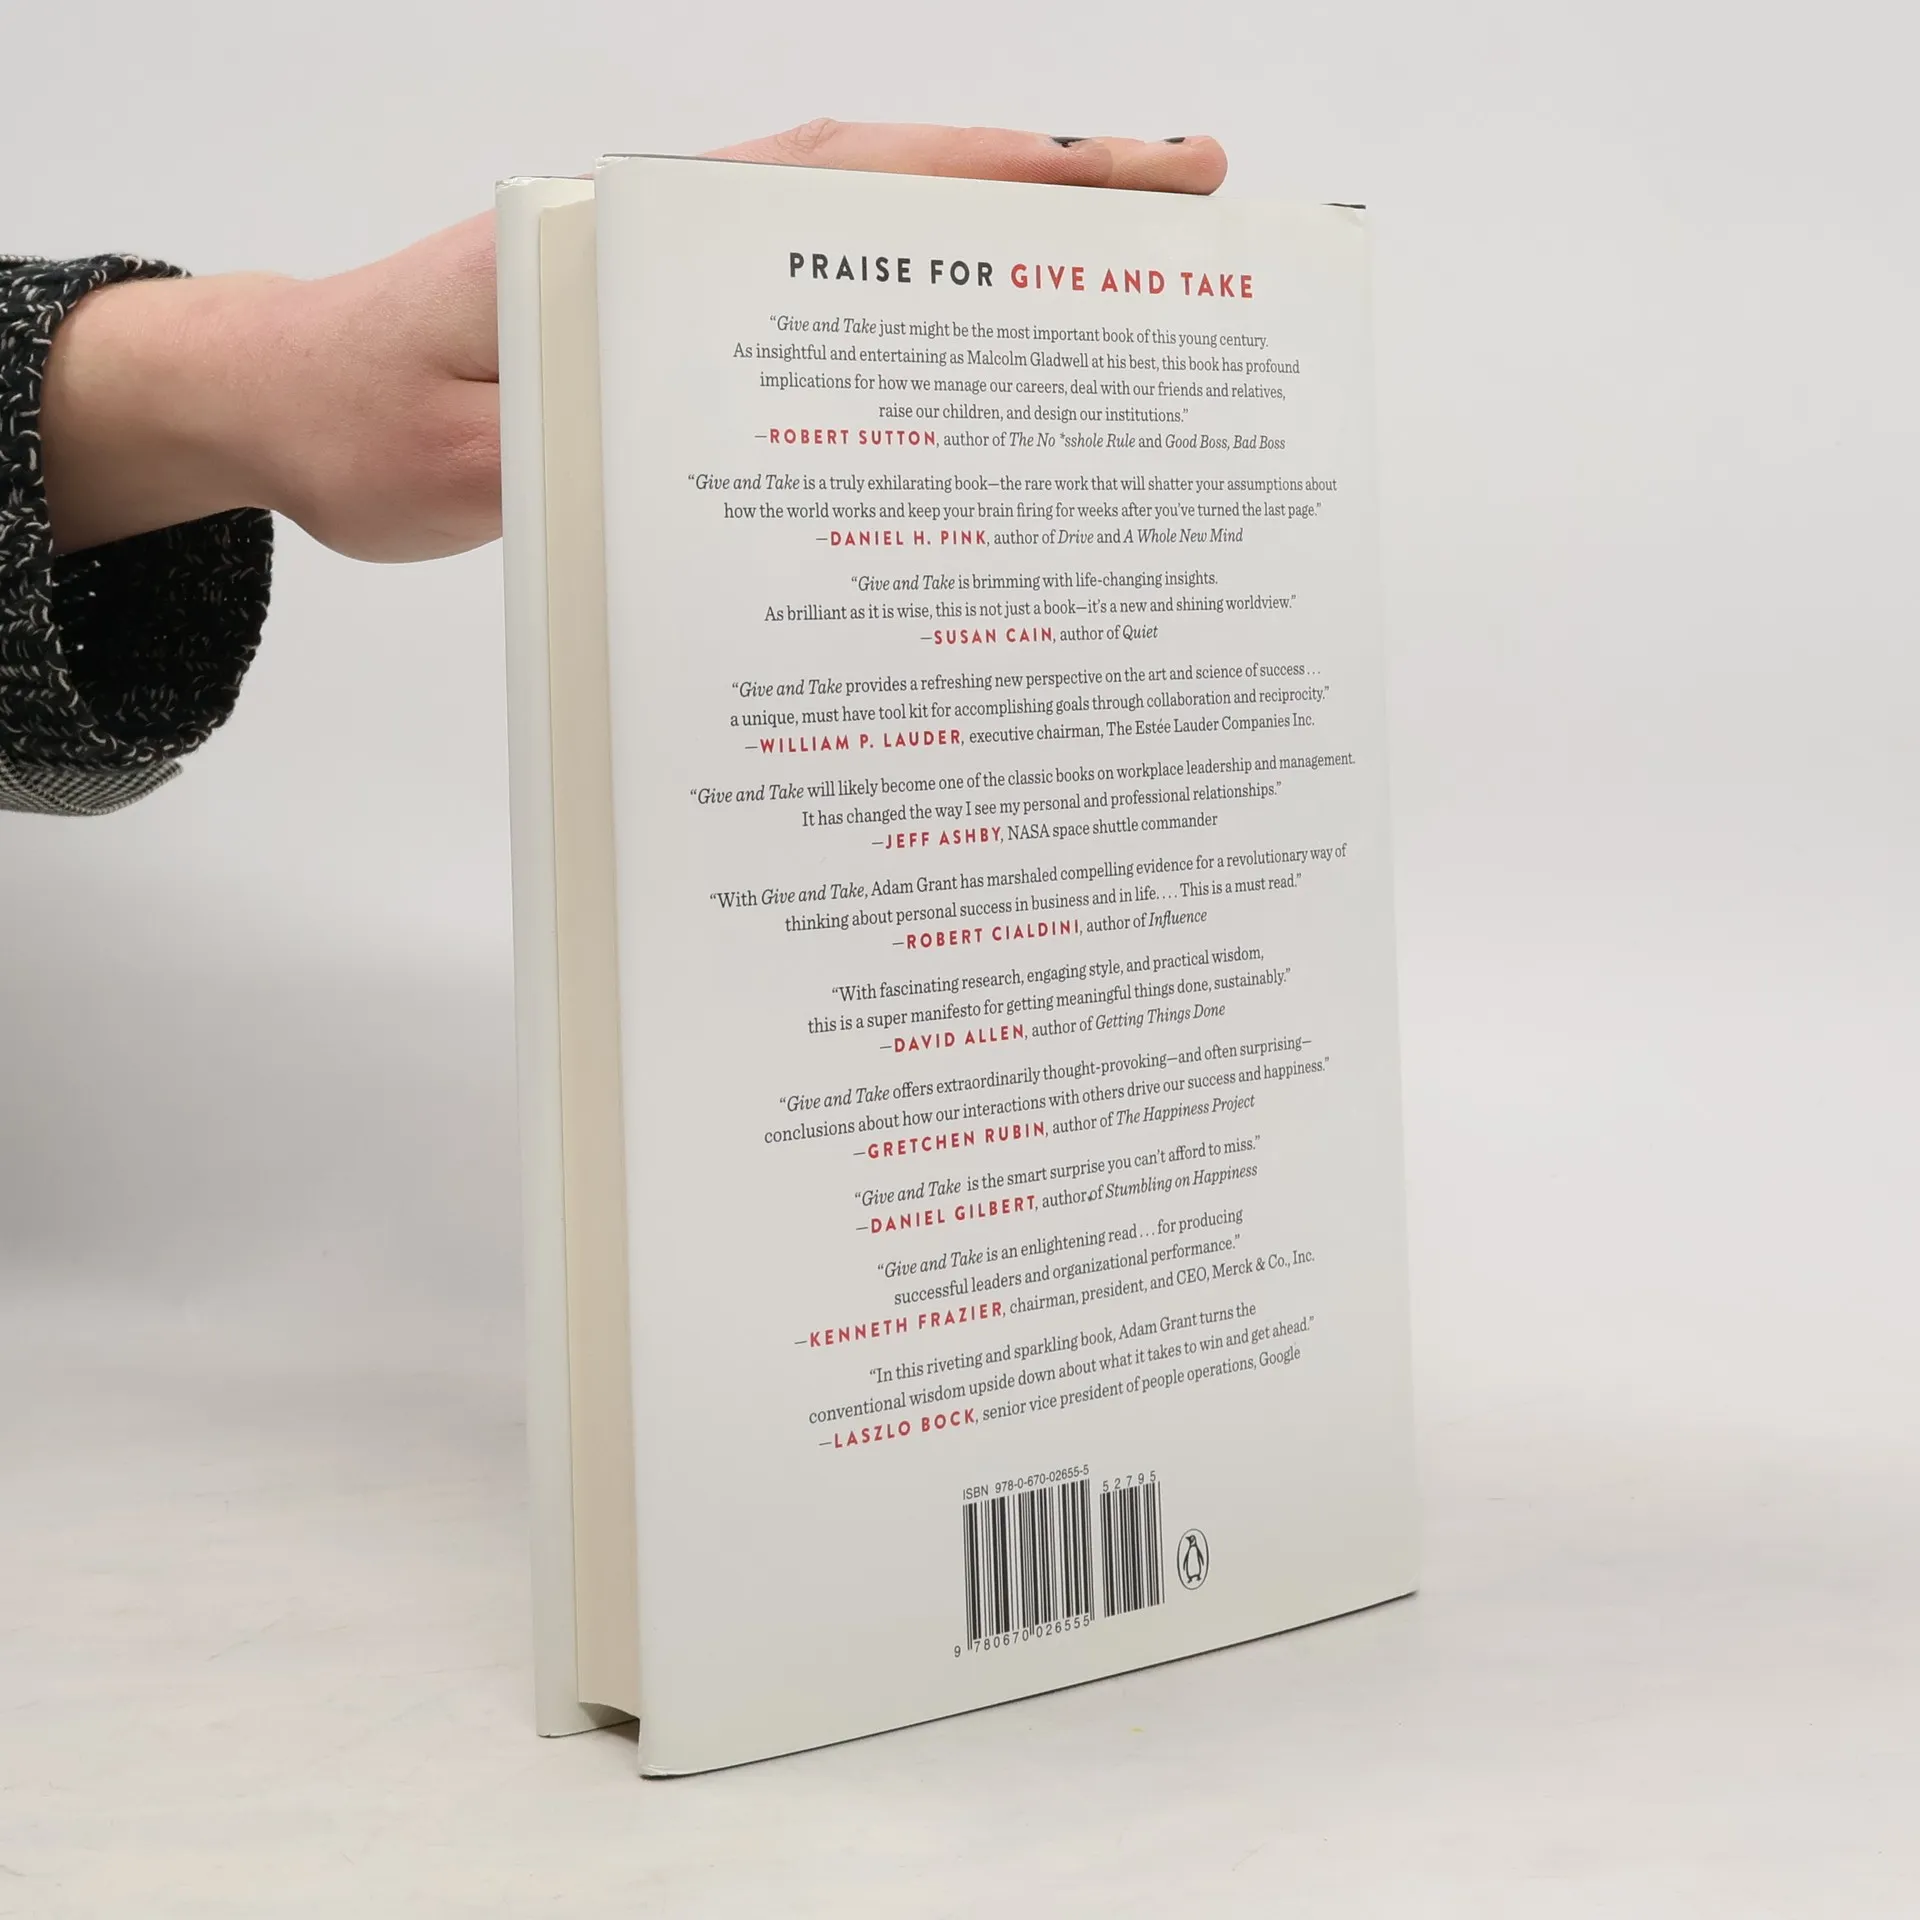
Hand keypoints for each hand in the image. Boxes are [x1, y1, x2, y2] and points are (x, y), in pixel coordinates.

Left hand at [41, 125, 1226, 560]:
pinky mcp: (686, 349)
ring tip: (1130, 287)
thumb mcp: (459, 446)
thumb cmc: (359, 415)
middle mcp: (686, 245)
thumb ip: (570, 436)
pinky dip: (917, 333)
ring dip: (998, 264)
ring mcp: (693, 292)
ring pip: (875, 257)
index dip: (1001, 178)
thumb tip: (702, 438)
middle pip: (898, 202)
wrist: (286, 408)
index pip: (855, 186)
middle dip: (1048, 206)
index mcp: (647, 239)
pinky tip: (985, 373)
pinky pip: (827, 326)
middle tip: (1190, 214)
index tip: (1132, 176)